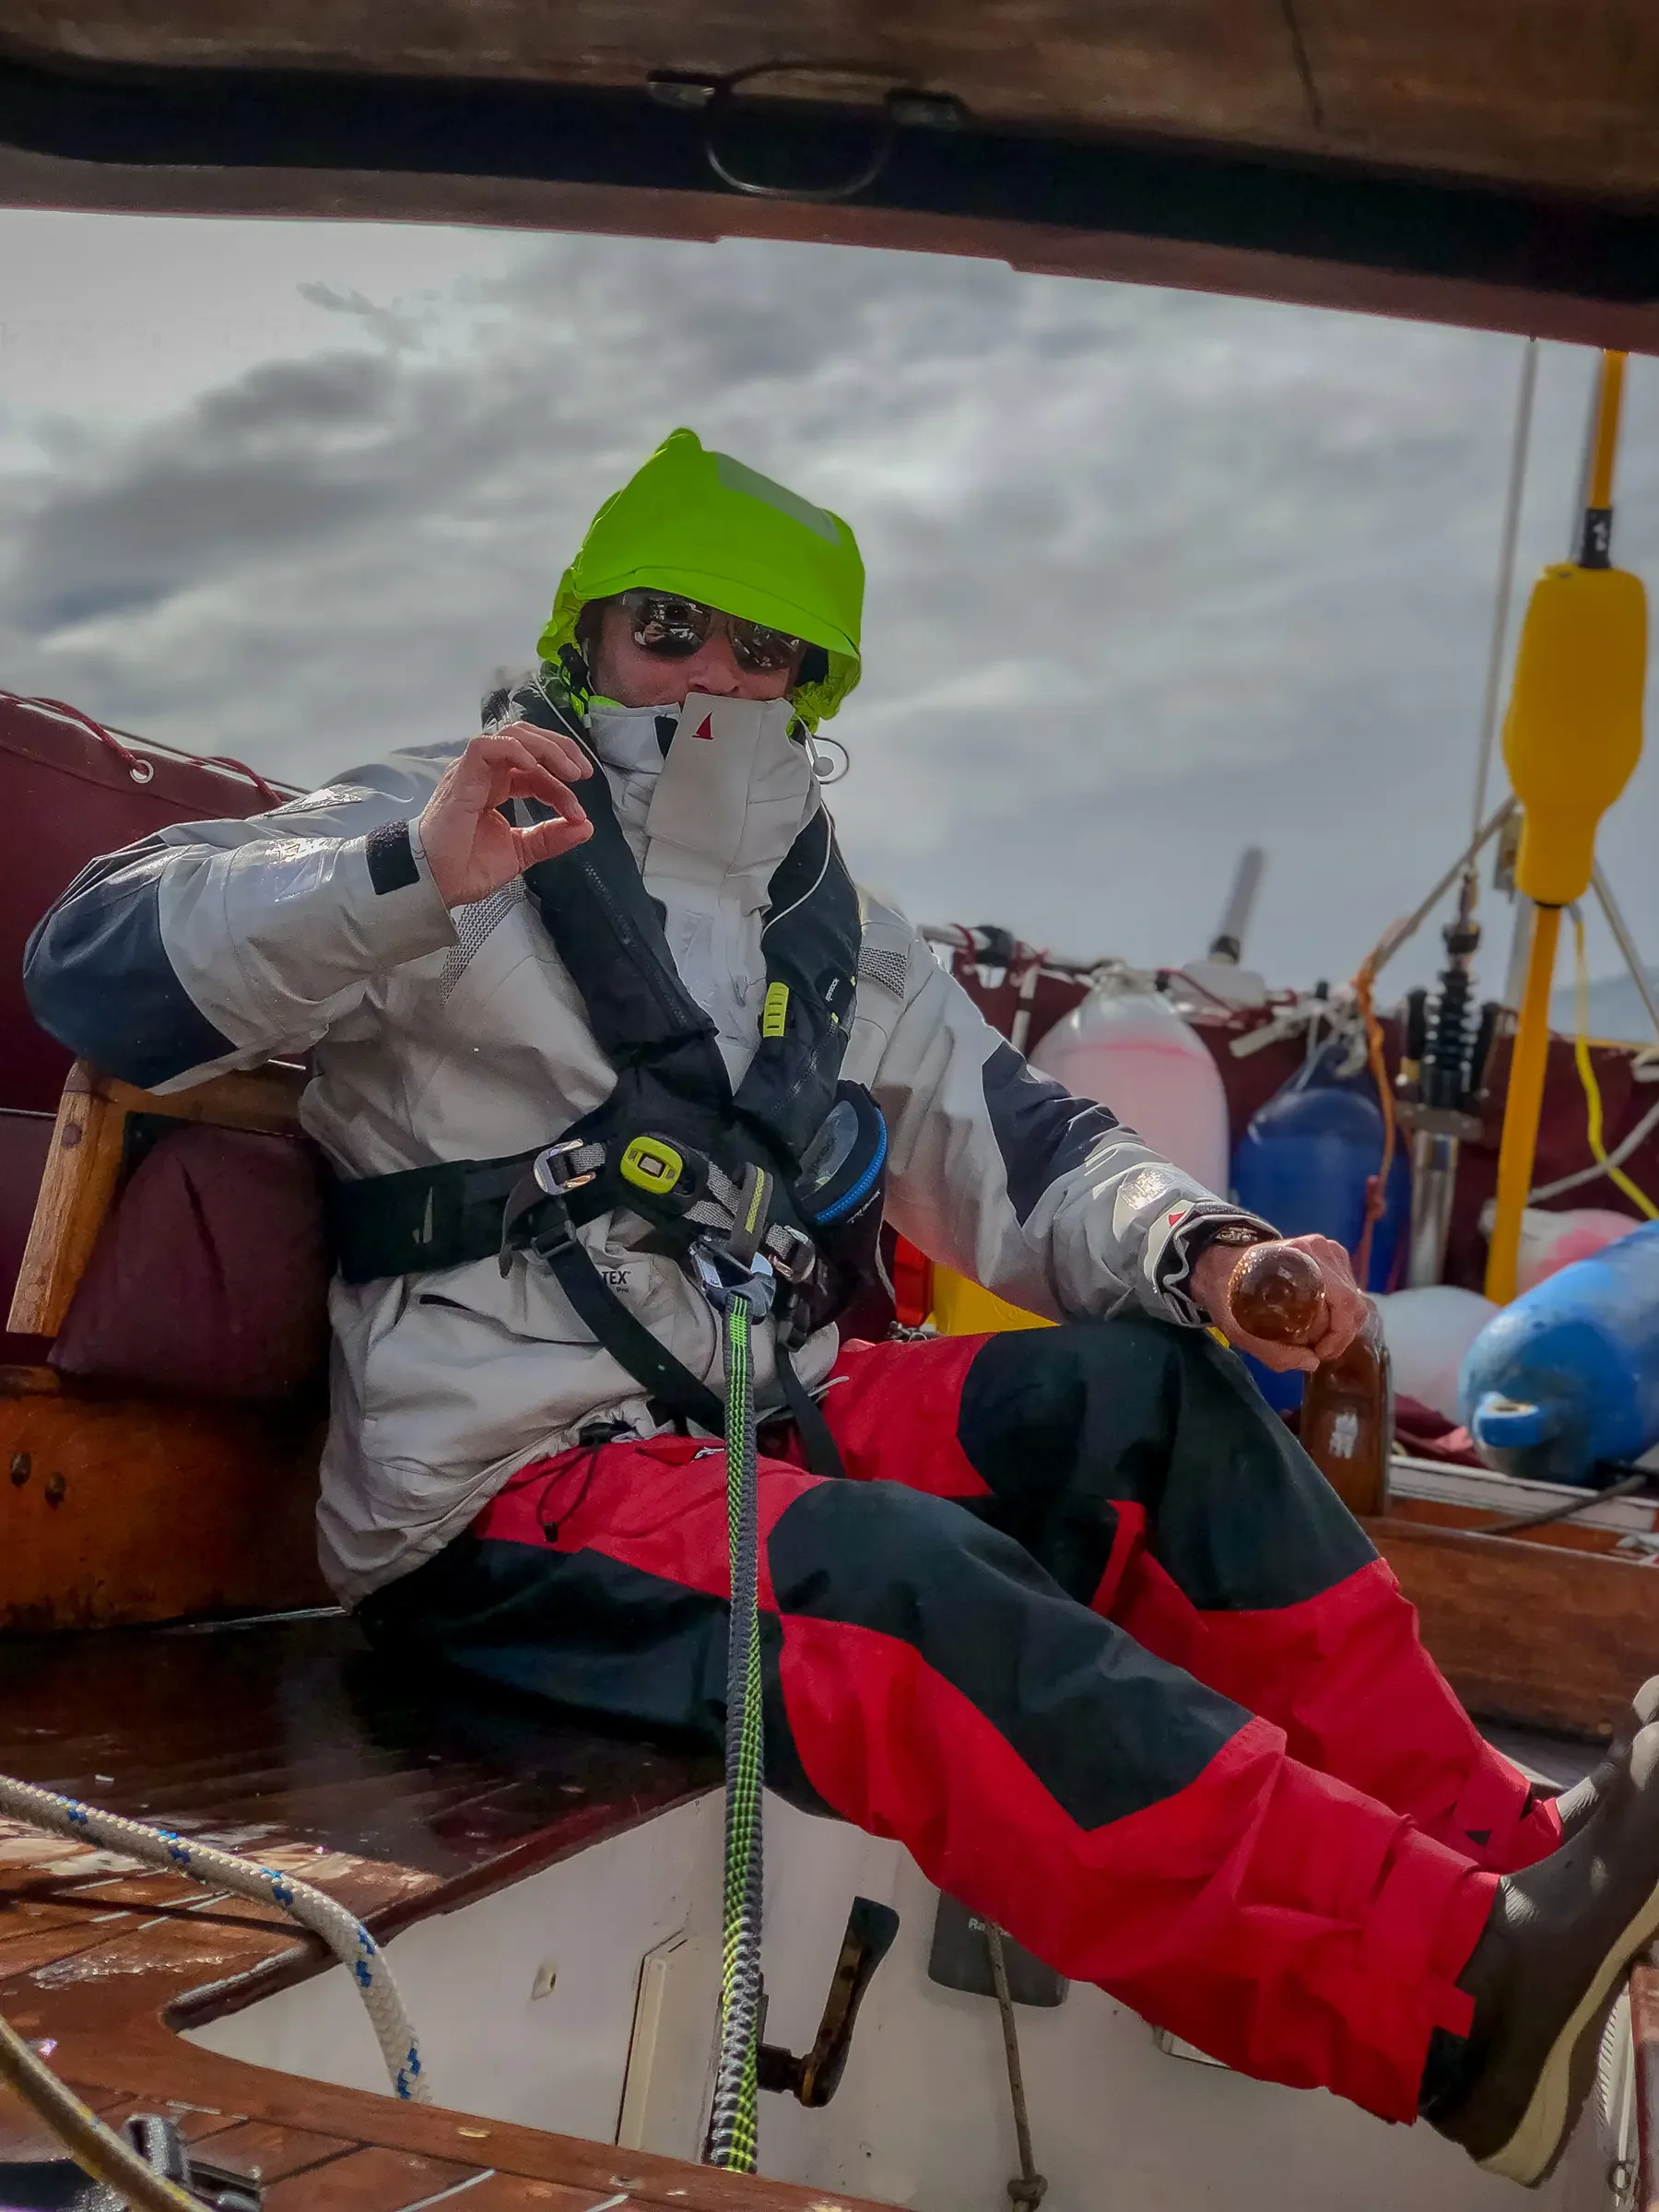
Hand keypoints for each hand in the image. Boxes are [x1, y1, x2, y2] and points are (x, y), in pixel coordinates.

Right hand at [418, 727, 592, 907]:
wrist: (434, 882)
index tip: (579, 813)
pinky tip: (535, 767)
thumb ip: (551, 837)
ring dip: (546, 748)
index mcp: (497, 787)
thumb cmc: (467, 867)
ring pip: (512, 736)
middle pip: (527, 740)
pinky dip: (515, 750)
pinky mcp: (461, 775)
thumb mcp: (521, 851)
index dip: (560, 786)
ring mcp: (472, 771)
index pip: (536, 771)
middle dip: (561, 750)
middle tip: (584, 772)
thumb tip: (586, 826)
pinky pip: (487, 747)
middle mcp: (485, 773)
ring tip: (569, 771)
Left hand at [1190, 1233, 1368, 1373]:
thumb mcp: (1241, 1332)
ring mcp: (1326, 1248)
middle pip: (1351, 1301)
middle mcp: (1318, 1248)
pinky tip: (1321, 1321)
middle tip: (1318, 1351)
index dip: (1339, 1334)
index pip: (1344, 1300)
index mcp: (1300, 1258)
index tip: (1320, 1352)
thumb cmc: (1229, 1297)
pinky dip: (1339, 1310)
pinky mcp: (1329, 1253)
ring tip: (1317, 1339)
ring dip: (1341, 1323)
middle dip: (1340, 1334)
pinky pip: (1348, 1288)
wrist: (1221, 1266)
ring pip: (1353, 1296)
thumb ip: (1275, 1353)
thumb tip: (1313, 1362)